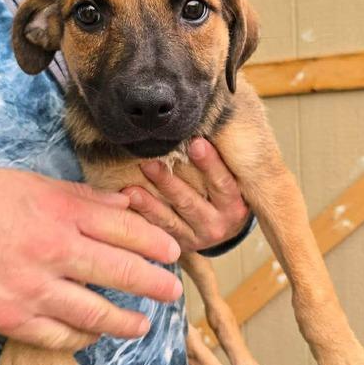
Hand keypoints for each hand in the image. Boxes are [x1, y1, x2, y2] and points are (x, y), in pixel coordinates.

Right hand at [0, 169, 181, 350]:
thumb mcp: (29, 185)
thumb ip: (79, 197)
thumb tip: (123, 204)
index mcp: (60, 213)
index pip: (124, 229)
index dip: (155, 242)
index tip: (173, 251)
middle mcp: (54, 252)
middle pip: (121, 271)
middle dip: (155, 284)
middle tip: (172, 291)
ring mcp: (35, 289)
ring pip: (96, 313)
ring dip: (126, 322)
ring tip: (143, 325)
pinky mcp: (14, 318)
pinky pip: (60, 336)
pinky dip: (83, 338)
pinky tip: (94, 336)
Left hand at [123, 138, 249, 252]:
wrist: (225, 227)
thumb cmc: (225, 191)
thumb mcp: (232, 179)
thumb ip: (221, 158)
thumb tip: (203, 118)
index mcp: (235, 205)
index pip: (223, 183)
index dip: (210, 163)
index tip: (196, 143)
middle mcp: (219, 225)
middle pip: (191, 202)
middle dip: (168, 182)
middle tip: (150, 161)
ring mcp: (198, 238)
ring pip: (171, 218)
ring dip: (150, 201)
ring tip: (131, 187)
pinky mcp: (180, 245)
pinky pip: (159, 230)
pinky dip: (143, 215)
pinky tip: (128, 200)